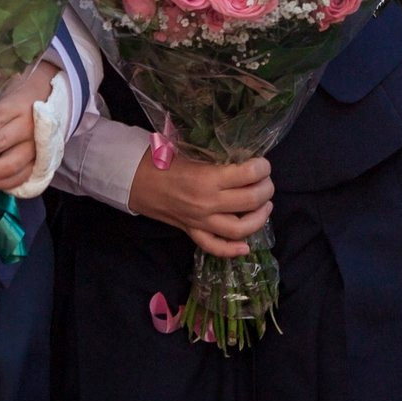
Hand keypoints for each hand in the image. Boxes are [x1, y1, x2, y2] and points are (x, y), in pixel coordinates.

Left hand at [0, 61, 58, 191]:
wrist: (47, 103)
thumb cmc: (15, 102)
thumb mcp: (1, 99)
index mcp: (18, 105)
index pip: (0, 114)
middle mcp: (29, 126)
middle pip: (3, 142)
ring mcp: (35, 147)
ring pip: (11, 164)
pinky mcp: (37, 163)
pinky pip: (18, 178)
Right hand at [129, 154, 271, 259]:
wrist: (134, 180)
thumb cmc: (161, 160)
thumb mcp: (190, 151)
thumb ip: (216, 158)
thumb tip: (242, 156)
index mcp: (207, 178)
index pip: (248, 175)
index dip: (262, 168)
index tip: (263, 164)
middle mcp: (207, 203)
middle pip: (250, 201)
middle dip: (266, 189)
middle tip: (267, 182)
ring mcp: (200, 221)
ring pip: (240, 229)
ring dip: (260, 218)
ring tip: (266, 206)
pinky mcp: (192, 232)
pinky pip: (215, 247)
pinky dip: (233, 250)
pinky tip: (246, 246)